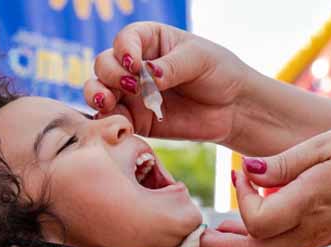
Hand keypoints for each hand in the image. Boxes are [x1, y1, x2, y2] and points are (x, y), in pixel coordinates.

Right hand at [85, 22, 251, 143]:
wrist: (234, 108)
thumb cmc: (219, 73)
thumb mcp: (199, 59)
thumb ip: (171, 66)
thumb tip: (147, 75)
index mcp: (149, 40)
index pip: (124, 40)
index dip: (124, 51)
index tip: (135, 64)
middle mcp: (135, 65)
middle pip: (104, 64)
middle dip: (110, 74)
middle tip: (132, 86)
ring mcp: (133, 94)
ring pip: (99, 90)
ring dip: (97, 95)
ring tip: (108, 102)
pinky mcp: (137, 120)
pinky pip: (114, 119)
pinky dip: (109, 121)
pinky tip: (119, 123)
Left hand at [200, 127, 330, 246]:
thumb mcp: (325, 144)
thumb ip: (282, 163)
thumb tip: (247, 173)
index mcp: (311, 201)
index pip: (259, 221)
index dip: (241, 200)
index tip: (240, 174)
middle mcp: (314, 227)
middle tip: (197, 238)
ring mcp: (322, 236)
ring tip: (215, 239)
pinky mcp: (328, 236)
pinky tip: (249, 233)